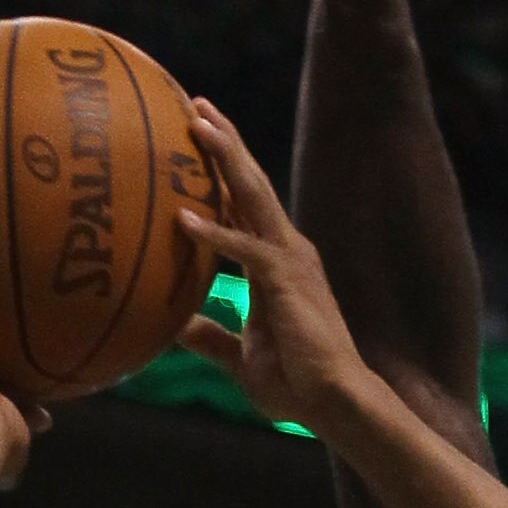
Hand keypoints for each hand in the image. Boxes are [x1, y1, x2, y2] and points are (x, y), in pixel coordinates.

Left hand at [175, 98, 368, 431]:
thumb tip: (173, 327)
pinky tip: (185, 220)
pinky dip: (216, 235)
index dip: (222, 171)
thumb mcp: (239, 358)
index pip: (245, 205)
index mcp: (276, 262)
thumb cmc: (295, 384)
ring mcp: (290, 261)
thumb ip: (209, 337)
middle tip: (196, 105)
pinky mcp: (287, 283)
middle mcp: (287, 250)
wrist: (333, 402)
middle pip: (250, 185)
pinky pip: (246, 251)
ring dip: (224, 160)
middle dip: (225, 142)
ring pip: (252, 198)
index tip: (197, 136)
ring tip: (197, 124)